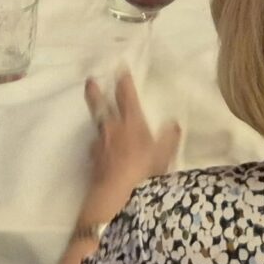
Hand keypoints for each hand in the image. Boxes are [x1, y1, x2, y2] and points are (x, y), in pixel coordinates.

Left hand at [78, 70, 180, 231]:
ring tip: (100, 121)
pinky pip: (96, 147)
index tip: (120, 68)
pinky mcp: (93, 160)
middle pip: (100, 104)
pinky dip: (99, 145)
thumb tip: (174, 124)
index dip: (123, 81)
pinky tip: (100, 150)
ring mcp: (100, 144)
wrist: (116, 194)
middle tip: (90, 80)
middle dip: (95, 91)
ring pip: (97, 126)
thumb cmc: (144, 170)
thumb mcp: (164, 154)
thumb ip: (170, 137)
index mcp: (131, 121)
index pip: (126, 96)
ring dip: (98, 120)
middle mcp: (112, 128)